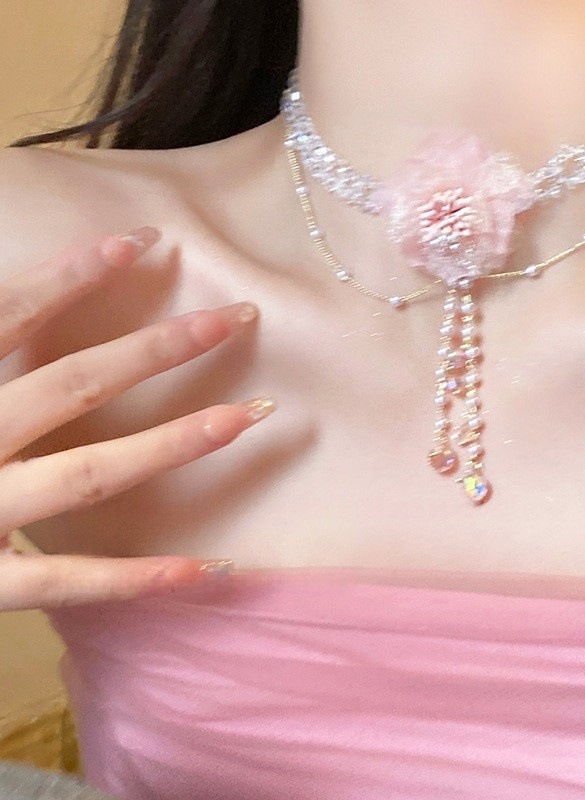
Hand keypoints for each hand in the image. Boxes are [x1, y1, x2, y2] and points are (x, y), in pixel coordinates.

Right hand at [0, 226, 272, 610]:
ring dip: (175, 442)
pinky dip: (138, 578)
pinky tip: (209, 568)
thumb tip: (14, 298)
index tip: (144, 240)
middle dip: (159, 348)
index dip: (75, 274)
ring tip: (248, 415)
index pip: (9, 313)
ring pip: (89, 473)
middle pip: (73, 383)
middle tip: (237, 318)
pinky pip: (68, 584)